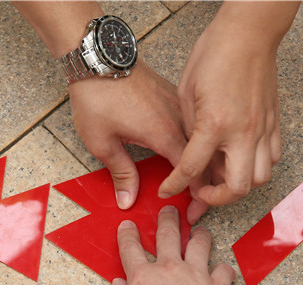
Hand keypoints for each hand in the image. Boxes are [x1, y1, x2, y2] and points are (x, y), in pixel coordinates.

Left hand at [69, 60, 196, 213]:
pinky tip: (190, 149)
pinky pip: (191, 123)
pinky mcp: (172, 95)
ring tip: (199, 179)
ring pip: (200, 138)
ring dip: (201, 159)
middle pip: (202, 156)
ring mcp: (177, 104)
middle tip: (199, 203)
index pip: (192, 171)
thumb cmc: (97, 97)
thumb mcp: (102, 143)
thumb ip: (120, 173)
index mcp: (164, 134)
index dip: (196, 193)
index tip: (193, 208)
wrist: (98, 58)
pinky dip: (195, 140)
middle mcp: (177, 119)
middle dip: (204, 181)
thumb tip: (128, 199)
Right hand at [113, 206, 234, 284]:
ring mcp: (195, 276)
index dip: (128, 235)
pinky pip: (224, 271)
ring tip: (201, 230)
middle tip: (169, 211)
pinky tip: (223, 270)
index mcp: (142, 277)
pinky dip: (224, 269)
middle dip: (168, 219)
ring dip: (200, 235)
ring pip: (199, 244)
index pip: (131, 248)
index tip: (128, 226)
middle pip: (168, 235)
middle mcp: (169, 270)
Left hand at [159, 3, 297, 208]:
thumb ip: (187, 130)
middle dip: (217, 198)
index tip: (169, 191)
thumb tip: (187, 155)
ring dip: (240, 184)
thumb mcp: (186, 93)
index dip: (176, 185)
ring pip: (260, 178)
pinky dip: (258, 166)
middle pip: (237, 187)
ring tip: (222, 177)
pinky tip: (241, 158)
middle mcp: (243, 131)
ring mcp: (263, 128)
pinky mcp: (274, 122)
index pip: (192, 168)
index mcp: (214, 124)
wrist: (248, 32)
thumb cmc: (214, 55)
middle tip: (201, 192)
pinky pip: (272, 158)